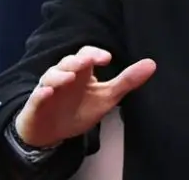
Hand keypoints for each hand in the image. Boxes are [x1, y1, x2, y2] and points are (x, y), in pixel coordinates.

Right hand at [13, 46, 155, 148]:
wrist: (52, 133)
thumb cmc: (79, 110)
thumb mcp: (106, 98)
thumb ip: (127, 81)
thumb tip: (152, 64)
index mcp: (81, 72)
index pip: (86, 55)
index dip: (94, 54)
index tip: (106, 59)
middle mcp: (63, 76)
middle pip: (67, 62)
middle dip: (76, 61)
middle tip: (86, 62)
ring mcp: (48, 89)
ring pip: (51, 76)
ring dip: (60, 75)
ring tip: (70, 77)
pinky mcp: (36, 104)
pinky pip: (37, 97)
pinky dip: (41, 93)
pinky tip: (47, 92)